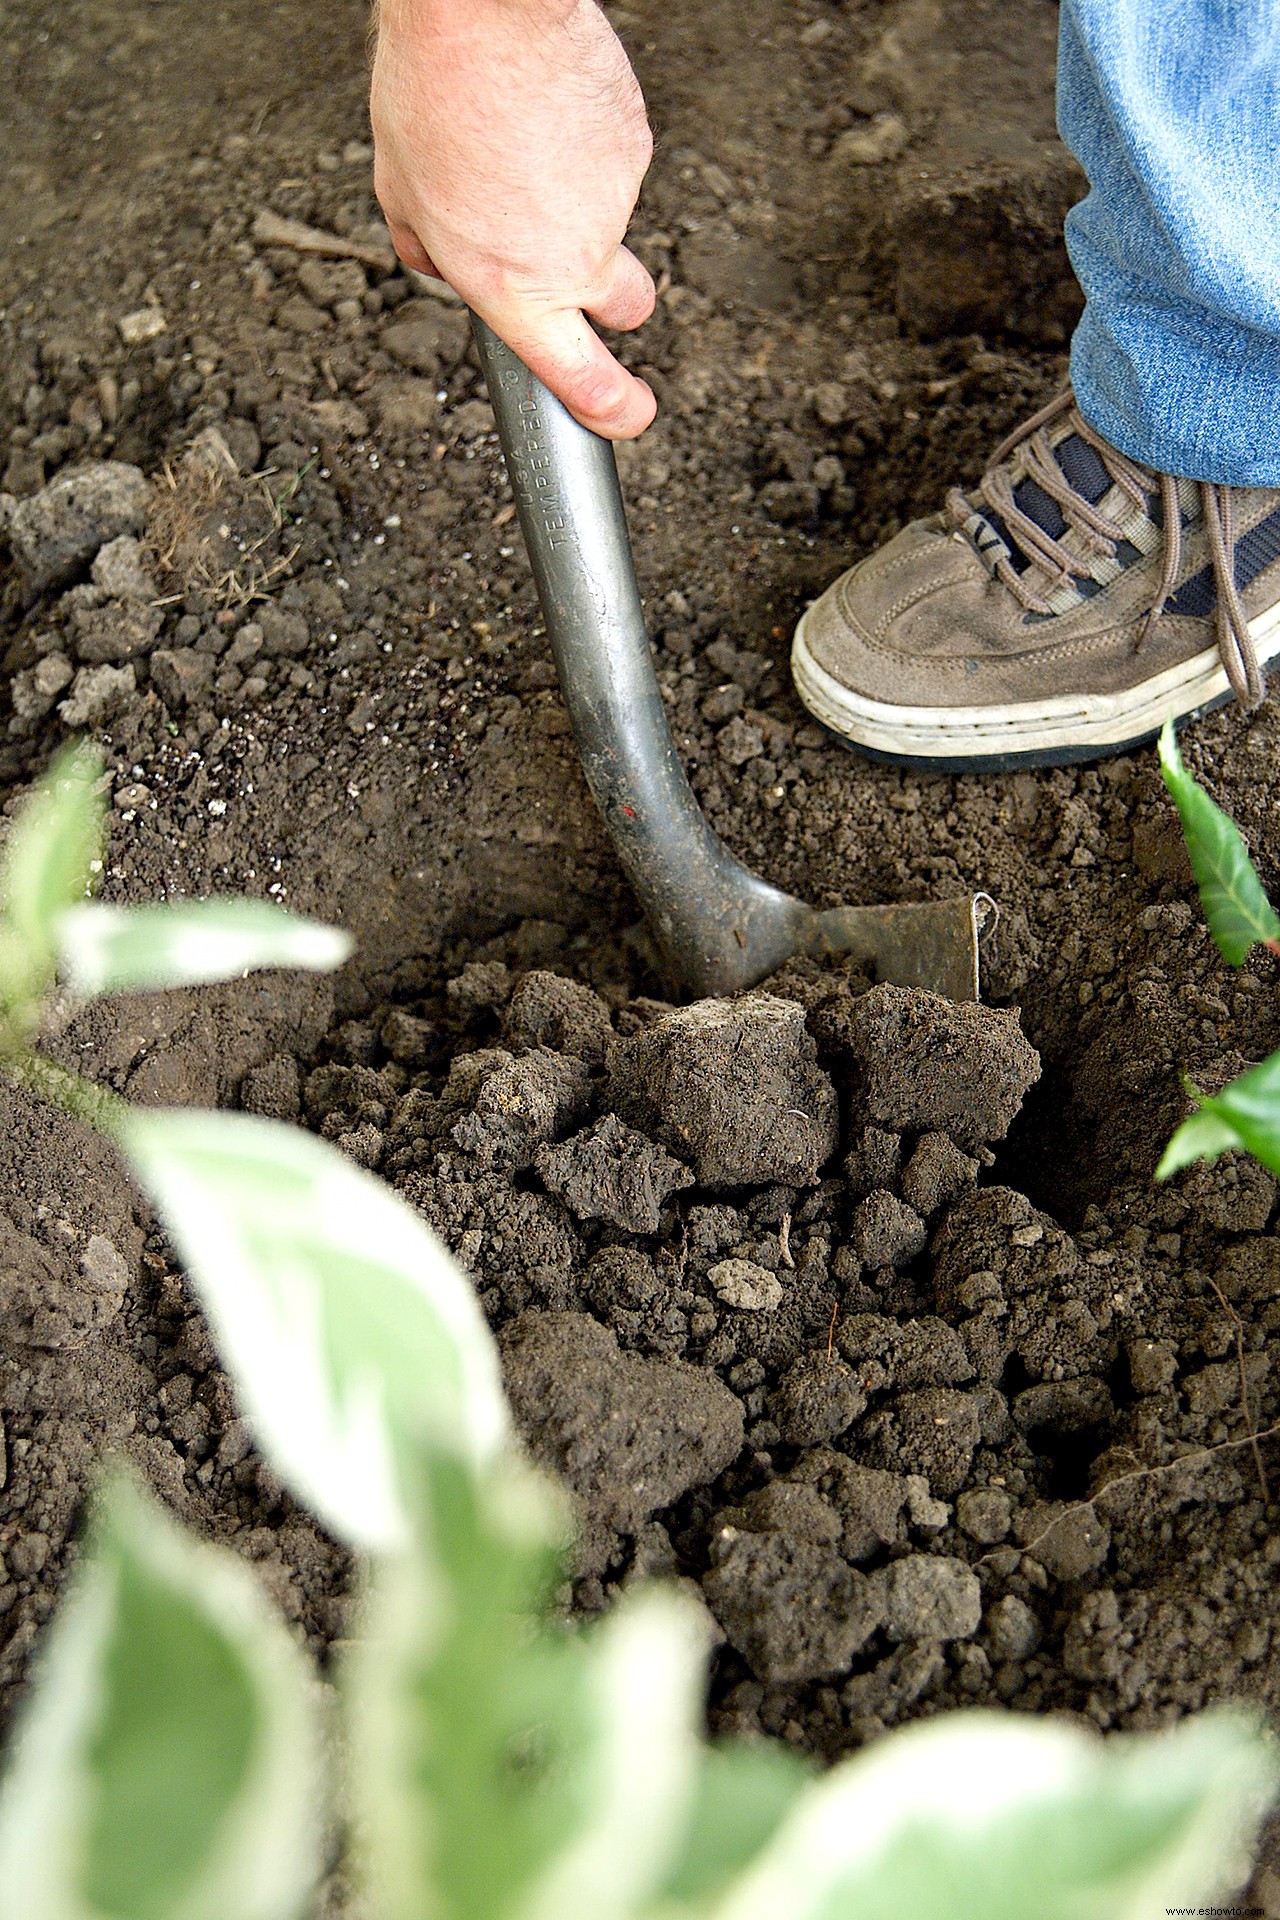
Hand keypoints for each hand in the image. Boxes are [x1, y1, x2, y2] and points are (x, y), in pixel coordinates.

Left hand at [371, 0, 657, 438]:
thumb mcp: (401, 192)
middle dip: (614, 301)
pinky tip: (546, 110)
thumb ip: (428, 249)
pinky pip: (615, 161)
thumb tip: (441, 266)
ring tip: (518, 140)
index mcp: (514, 287)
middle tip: (575, 262)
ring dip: (575, 195)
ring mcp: (616, 203)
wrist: (486, 12)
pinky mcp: (637, 145)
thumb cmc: (434, 95)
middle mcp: (575, 258)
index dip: (611, 408)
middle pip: (629, 307)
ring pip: (607, 218)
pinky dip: (588, 145)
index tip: (626, 417)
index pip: (581, 377)